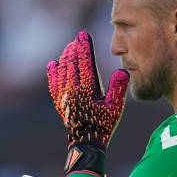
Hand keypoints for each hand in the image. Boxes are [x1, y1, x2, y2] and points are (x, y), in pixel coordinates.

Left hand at [47, 31, 128, 175]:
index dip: (83, 46)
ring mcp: (64, 96)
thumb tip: (123, 71)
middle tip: (76, 40)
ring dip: (65, 58)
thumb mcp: (116, 107)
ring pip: (62, 71)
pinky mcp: (59, 102)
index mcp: (87, 88)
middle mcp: (73, 90)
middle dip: (74, 49)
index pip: (84, 62)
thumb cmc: (104, 124)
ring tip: (68, 49)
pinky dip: (53, 73)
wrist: (86, 142)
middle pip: (71, 63)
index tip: (82, 34)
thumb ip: (119, 88)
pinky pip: (54, 83)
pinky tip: (53, 65)